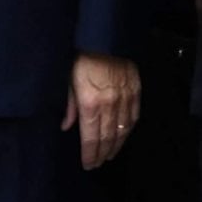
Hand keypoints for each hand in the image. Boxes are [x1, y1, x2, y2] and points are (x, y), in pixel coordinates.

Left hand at [61, 51, 139, 169]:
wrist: (104, 36)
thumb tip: (66, 126)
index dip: (90, 154)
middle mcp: (109, 105)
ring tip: (111, 154)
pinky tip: (125, 135)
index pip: (90, 138)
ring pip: (122, 130)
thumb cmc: (82, 56)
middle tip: (98, 163)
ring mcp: (124, 98)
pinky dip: (129, 128)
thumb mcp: (68, 79)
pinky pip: (134, 115)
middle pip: (107, 138)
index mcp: (89, 104)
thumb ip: (70, 106)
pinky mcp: (135, 89)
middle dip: (102, 154)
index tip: (88, 164)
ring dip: (116, 145)